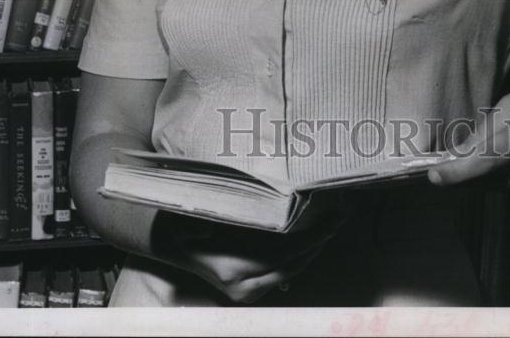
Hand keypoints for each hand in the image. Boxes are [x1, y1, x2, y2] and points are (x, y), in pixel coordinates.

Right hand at [156, 210, 344, 303]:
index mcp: (233, 272)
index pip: (282, 257)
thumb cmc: (180, 229)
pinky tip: (314, 238)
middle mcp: (245, 287)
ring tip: (333, 224)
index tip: (328, 223)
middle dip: (318, 242)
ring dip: (314, 248)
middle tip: (339, 219)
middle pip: (293, 265)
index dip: (308, 240)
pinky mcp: (253, 288)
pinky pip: (284, 272)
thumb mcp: (185, 224)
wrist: (169, 244)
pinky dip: (301, 255)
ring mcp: (250, 291)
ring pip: (292, 270)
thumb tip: (208, 230)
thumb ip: (196, 229)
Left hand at [427, 79, 509, 197]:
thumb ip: (486, 132)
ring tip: (488, 161)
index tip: (436, 176)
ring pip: (509, 191)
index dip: (459, 172)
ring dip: (490, 181)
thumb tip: (457, 156)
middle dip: (469, 177)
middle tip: (450, 170)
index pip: (488, 158)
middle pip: (495, 180)